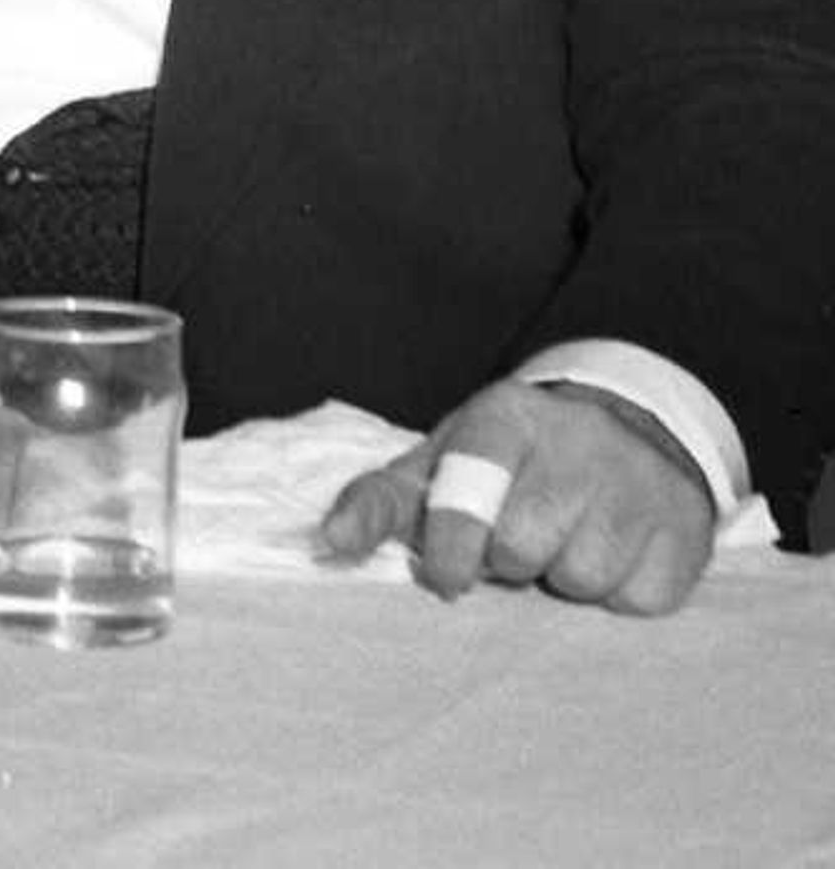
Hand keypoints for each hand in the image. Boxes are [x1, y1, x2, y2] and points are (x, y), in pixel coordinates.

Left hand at [314, 379, 718, 613]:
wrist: (628, 431)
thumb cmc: (513, 461)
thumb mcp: (444, 462)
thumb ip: (383, 501)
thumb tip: (328, 544)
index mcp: (504, 416)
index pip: (467, 489)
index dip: (451, 547)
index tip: (447, 576)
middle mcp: (577, 440)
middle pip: (522, 547)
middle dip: (510, 562)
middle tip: (518, 544)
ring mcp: (638, 482)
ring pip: (581, 578)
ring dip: (564, 580)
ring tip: (565, 544)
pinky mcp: (687, 528)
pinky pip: (638, 600)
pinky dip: (618, 595)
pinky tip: (613, 555)